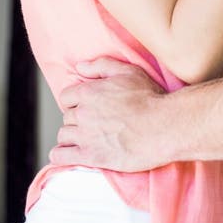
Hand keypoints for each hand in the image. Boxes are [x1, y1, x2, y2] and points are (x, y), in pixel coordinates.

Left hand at [50, 58, 168, 172]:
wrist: (161, 126)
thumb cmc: (148, 98)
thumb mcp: (129, 71)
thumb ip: (101, 66)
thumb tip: (79, 66)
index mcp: (89, 92)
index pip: (67, 96)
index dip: (76, 100)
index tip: (86, 105)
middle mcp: (83, 113)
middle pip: (67, 116)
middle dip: (77, 118)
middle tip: (93, 121)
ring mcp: (85, 136)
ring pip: (63, 135)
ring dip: (71, 136)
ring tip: (85, 137)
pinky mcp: (90, 156)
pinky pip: (60, 156)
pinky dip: (61, 155)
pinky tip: (69, 153)